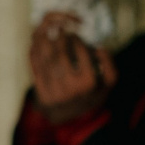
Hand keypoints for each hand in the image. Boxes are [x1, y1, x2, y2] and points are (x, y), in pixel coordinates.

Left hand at [28, 10, 115, 124]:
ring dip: (44, 40)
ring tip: (46, 29)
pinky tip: (37, 41)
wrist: (74, 118)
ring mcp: (54, 92)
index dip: (76, 39)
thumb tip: (98, 46)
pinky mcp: (41, 93)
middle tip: (59, 26)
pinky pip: (35, 67)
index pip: (82, 53)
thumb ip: (109, 63)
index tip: (75, 32)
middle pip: (61, 55)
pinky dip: (34, 51)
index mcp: (89, 84)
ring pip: (46, 59)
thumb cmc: (93, 93)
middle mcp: (71, 89)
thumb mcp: (109, 83)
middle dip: (58, 36)